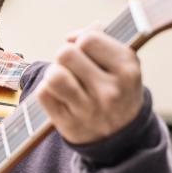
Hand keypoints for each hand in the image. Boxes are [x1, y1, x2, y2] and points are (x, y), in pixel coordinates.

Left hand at [36, 25, 143, 145]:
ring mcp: (89, 110)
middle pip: (66, 54)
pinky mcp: (69, 125)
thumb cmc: (117, 91)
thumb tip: (78, 33)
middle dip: (65, 56)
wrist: (122, 139)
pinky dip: (47, 91)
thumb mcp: (122, 66)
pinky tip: (59, 96)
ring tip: (63, 80)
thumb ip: (102, 42)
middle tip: (73, 68)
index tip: (84, 50)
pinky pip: (43, 94)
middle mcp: (111, 91)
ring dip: (53, 74)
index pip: (88, 39)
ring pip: (54, 75)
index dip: (80, 40)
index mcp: (127, 69)